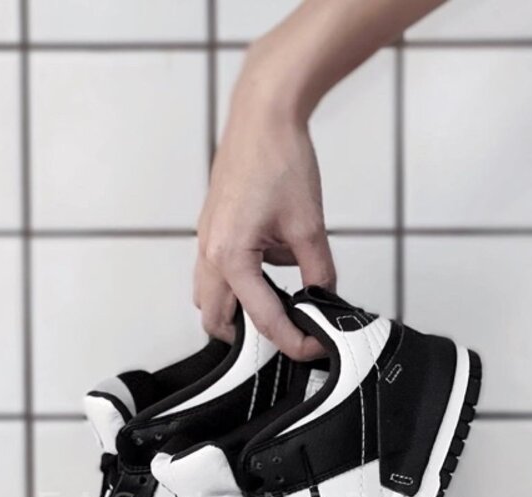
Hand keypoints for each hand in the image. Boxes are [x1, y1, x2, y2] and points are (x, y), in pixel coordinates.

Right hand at [194, 51, 332, 360]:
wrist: (262, 115)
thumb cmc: (280, 159)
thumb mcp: (309, 225)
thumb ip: (319, 271)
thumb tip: (326, 297)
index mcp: (231, 258)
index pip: (263, 319)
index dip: (294, 341)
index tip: (316, 347)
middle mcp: (209, 254)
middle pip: (217, 321)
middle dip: (249, 337)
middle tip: (289, 333)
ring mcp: (206, 242)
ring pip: (209, 299)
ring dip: (237, 311)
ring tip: (278, 305)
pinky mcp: (211, 230)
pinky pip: (215, 273)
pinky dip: (238, 283)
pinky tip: (270, 268)